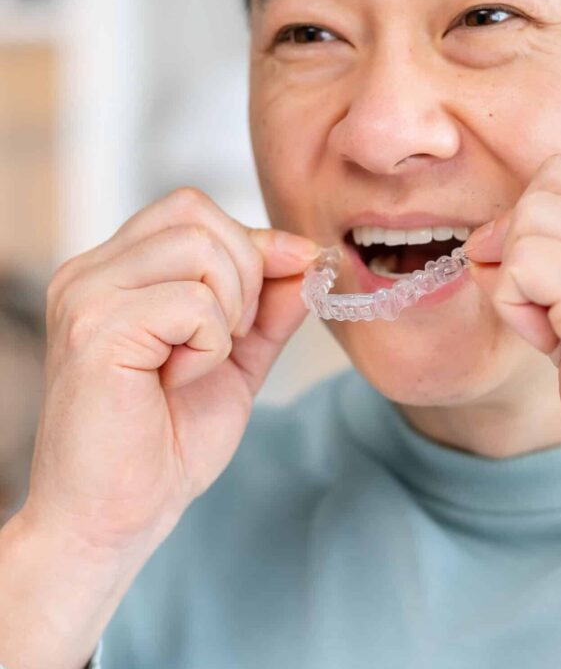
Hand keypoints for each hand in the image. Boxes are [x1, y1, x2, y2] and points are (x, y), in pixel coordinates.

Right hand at [23, 187, 318, 553]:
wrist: (118, 516)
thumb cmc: (167, 442)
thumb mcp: (236, 358)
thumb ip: (268, 305)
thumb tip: (307, 255)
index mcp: (117, 272)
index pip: (192, 209)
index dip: (253, 242)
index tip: (290, 276)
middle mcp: (91, 273)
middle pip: (195, 212)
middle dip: (246, 271)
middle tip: (232, 336)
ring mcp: (87, 297)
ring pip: (199, 247)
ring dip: (229, 309)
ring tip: (202, 359)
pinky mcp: (95, 331)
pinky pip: (192, 302)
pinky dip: (210, 344)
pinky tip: (180, 380)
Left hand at [464, 153, 560, 540]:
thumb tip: (487, 241)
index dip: (531, 218)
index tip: (532, 278)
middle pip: (546, 184)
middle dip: (515, 240)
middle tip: (533, 304)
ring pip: (529, 218)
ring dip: (514, 277)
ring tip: (548, 331)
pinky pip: (522, 264)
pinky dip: (513, 305)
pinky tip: (549, 346)